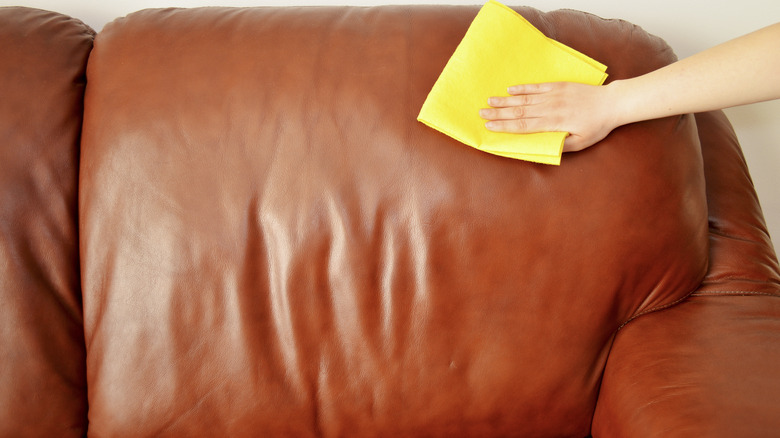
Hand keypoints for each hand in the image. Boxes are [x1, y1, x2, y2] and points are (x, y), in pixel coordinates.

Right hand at [478, 82, 619, 151]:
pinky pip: (537, 87)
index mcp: (555, 123)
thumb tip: (542, 148)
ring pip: (525, 98)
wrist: (612, 103)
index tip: (489, 126)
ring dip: (506, 100)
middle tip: (481, 113)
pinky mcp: (559, 86)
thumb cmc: (597, 126)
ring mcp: (554, 95)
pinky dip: (523, 88)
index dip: (505, 126)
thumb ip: (561, 146)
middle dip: (499, 113)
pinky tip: (510, 89)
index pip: (524, 125)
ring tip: (489, 100)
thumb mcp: (581, 143)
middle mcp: (551, 107)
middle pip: (520, 111)